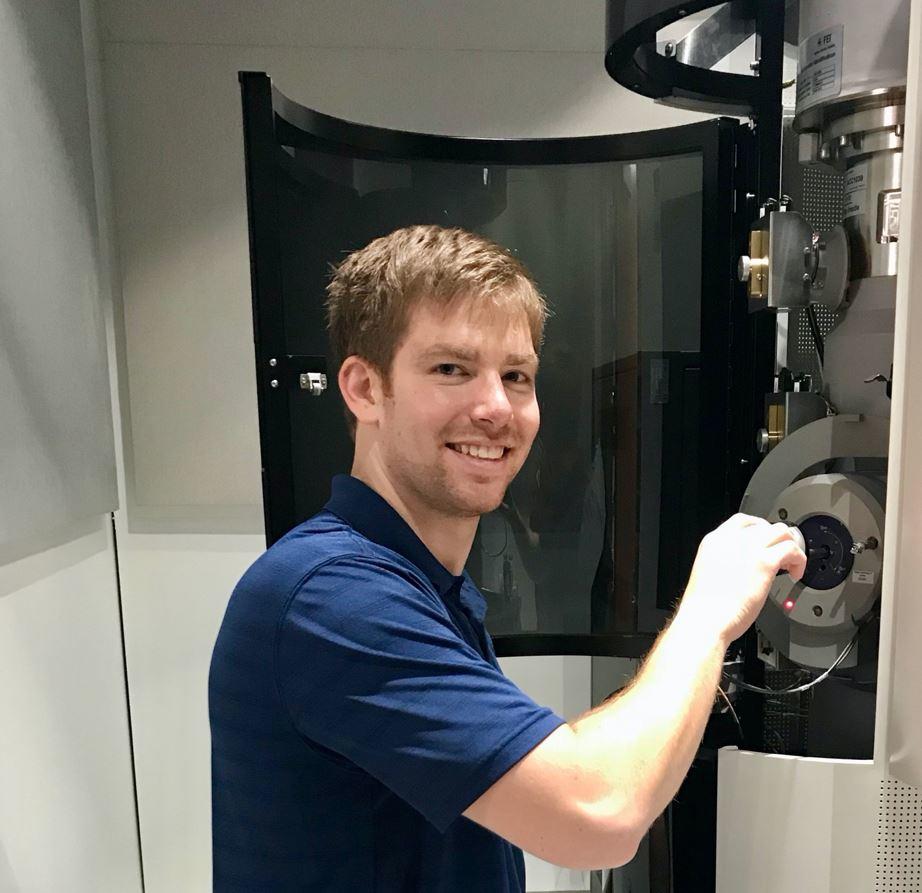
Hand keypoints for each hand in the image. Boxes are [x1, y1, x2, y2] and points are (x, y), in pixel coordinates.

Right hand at [678, 514, 806, 645]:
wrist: (705, 617)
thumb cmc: (705, 606)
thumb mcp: (709, 572)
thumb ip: (726, 563)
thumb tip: (744, 567)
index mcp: (715, 541)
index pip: (743, 521)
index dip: (759, 529)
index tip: (766, 542)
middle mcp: (732, 539)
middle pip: (766, 525)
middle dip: (777, 540)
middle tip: (782, 556)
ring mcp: (750, 549)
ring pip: (782, 533)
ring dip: (791, 547)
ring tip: (791, 565)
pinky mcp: (765, 562)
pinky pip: (792, 550)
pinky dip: (799, 561)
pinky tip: (796, 575)